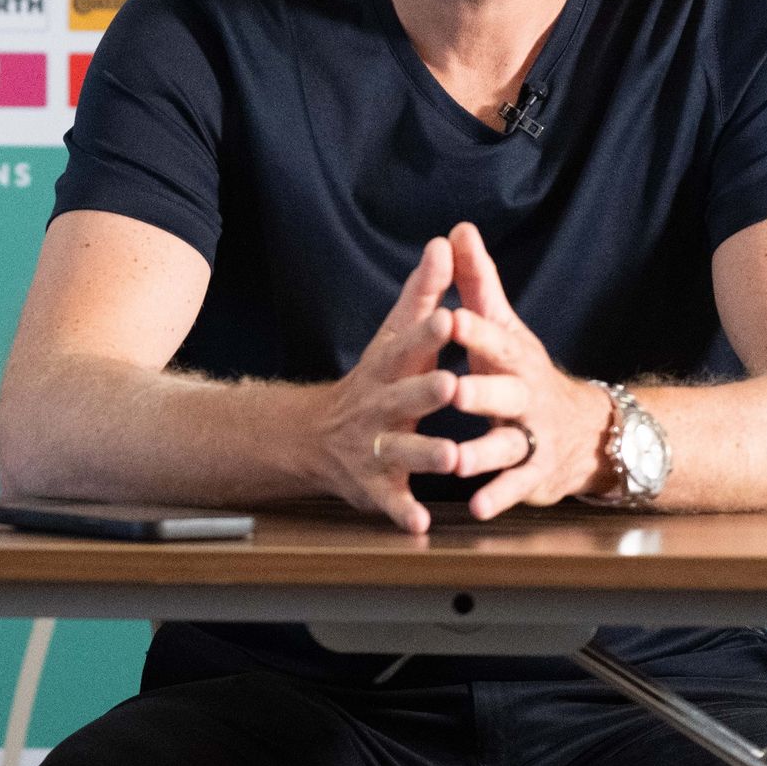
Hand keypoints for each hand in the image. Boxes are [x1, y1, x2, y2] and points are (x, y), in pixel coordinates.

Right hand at [316, 237, 460, 534]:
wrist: (314, 437)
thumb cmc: (374, 380)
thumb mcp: (393, 337)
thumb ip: (422, 295)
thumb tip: (443, 242)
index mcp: (387, 368)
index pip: (406, 347)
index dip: (426, 334)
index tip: (450, 319)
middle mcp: (378, 406)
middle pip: (402, 398)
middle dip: (425, 393)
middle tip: (451, 386)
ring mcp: (375, 447)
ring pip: (402, 451)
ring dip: (425, 455)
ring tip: (452, 457)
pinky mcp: (375, 486)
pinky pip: (391, 501)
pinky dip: (403, 512)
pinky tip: (422, 523)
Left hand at [444, 222, 612, 519]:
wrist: (586, 430)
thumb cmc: (523, 370)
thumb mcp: (502, 326)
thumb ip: (476, 282)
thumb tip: (457, 229)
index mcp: (512, 357)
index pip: (491, 338)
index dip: (471, 328)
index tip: (446, 315)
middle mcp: (525, 396)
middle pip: (503, 393)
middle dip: (479, 392)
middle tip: (452, 391)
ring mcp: (531, 438)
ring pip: (506, 447)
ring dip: (480, 456)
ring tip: (454, 463)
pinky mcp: (533, 476)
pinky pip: (514, 488)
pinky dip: (497, 498)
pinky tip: (475, 509)